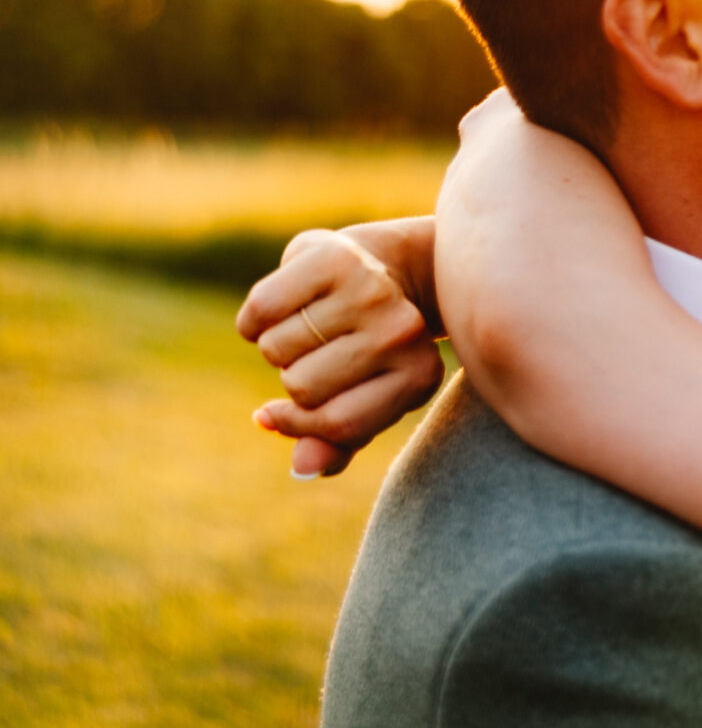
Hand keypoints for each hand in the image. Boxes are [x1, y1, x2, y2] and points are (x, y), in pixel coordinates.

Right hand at [236, 220, 443, 477]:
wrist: (391, 267)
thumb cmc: (376, 349)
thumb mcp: (367, 398)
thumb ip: (338, 439)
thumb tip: (303, 469)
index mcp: (419, 376)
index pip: (338, 423)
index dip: (298, 426)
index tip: (280, 415)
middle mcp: (402, 333)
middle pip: (302, 387)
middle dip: (292, 377)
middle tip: (316, 354)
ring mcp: (370, 292)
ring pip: (277, 348)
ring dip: (276, 344)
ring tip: (308, 326)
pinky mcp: (332, 257)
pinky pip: (260, 309)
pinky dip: (256, 318)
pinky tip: (282, 307)